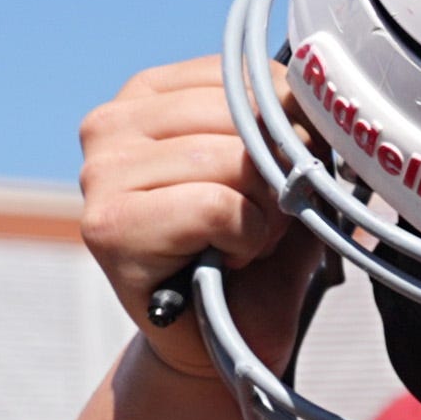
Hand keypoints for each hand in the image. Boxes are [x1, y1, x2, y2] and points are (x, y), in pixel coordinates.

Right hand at [78, 58, 316, 386]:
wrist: (224, 344)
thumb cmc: (252, 257)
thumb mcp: (279, 175)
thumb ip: (291, 125)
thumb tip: (321, 93)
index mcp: (149, 95)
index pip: (248, 74)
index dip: (292, 130)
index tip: (280, 180)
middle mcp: (110, 124)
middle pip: (243, 115)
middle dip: (277, 177)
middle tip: (261, 223)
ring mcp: (99, 174)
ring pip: (234, 161)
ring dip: (264, 214)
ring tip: (241, 243)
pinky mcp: (107, 227)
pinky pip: (219, 207)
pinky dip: (245, 240)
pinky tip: (224, 260)